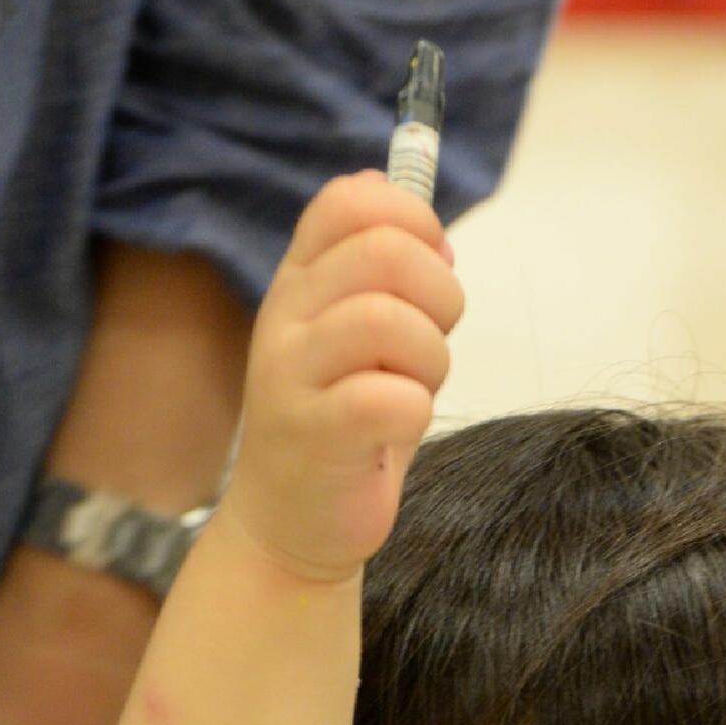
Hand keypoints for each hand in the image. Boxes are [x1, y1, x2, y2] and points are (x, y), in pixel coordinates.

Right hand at [217, 173, 463, 586]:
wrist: (291, 524)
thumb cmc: (342, 423)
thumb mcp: (355, 332)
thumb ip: (380, 270)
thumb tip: (409, 200)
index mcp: (299, 281)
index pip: (346, 202)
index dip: (412, 219)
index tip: (434, 264)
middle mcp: (286, 316)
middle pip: (384, 252)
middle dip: (439, 294)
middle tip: (433, 340)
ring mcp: (291, 375)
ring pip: (391, 321)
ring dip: (431, 358)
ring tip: (413, 389)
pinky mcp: (314, 435)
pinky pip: (393, 399)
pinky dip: (416, 412)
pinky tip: (395, 431)